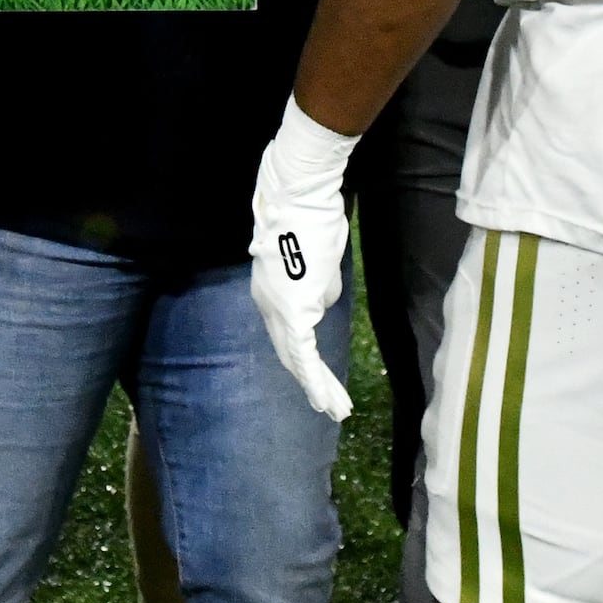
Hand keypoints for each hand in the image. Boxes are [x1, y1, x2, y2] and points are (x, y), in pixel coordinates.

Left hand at [247, 100, 360, 422]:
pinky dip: (317, 380)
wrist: (298, 192)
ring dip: (318, 387)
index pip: (285, 332)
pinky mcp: (291, 311)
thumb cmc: (311, 213)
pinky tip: (326, 400)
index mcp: (268, 289)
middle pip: (288, 352)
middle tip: (328, 406)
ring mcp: (275, 308)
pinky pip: (304, 354)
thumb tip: (322, 300)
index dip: (302, 357)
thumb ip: (320, 283)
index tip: (316, 374)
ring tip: (336, 410)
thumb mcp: (319, 255)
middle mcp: (266, 302)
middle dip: (309, 381)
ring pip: (297, 358)